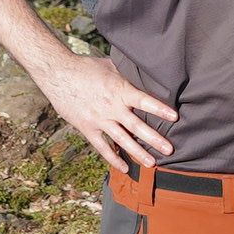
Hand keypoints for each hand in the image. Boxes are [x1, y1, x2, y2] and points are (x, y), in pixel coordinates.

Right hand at [37, 51, 179, 175]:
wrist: (58, 73)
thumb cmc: (86, 66)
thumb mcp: (111, 65)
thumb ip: (127, 74)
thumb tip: (145, 71)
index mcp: (120, 90)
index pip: (144, 100)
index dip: (160, 109)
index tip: (175, 117)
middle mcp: (112, 107)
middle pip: (137, 126)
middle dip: (154, 139)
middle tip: (170, 150)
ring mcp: (100, 120)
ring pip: (122, 140)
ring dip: (137, 152)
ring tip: (152, 164)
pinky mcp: (87, 128)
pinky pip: (102, 147)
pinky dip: (113, 158)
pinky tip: (124, 167)